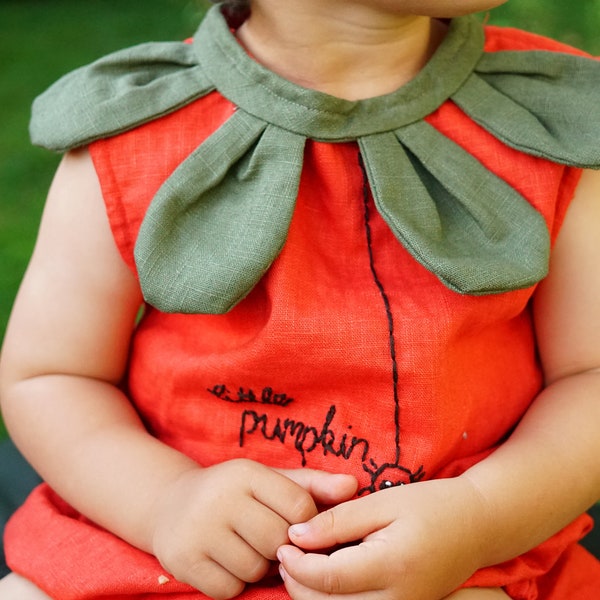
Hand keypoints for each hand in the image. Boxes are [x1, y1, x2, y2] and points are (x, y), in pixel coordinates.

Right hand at [151, 459, 356, 598]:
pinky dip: (234, 582)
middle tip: (267, 539)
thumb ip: (312, 484)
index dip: (304, 522)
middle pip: (278, 541)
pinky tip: (225, 561)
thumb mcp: (269, 480)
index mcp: (245, 472)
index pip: (299, 506)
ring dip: (257, 566)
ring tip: (245, 547)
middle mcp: (219, 497)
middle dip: (280, 547)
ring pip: (255, 568)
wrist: (170, 504)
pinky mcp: (182, 560)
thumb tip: (354, 486)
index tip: (292, 524)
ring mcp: (197, 530)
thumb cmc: (234, 492)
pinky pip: (229, 589)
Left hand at [277, 477, 488, 599]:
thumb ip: (338, 521)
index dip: (298, 564)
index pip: (328, 579)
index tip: (283, 543)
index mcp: (391, 567)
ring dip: (312, 595)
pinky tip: (327, 573)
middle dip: (298, 584)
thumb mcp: (382, 502)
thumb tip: (296, 535)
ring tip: (301, 562)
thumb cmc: (431, 505)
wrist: (478, 526)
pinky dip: (334, 599)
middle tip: (286, 553)